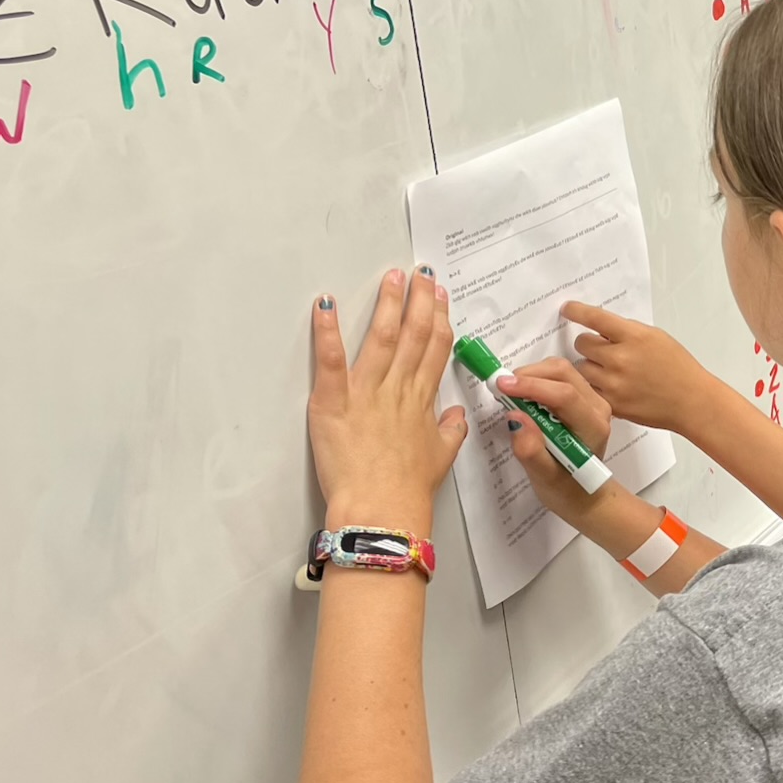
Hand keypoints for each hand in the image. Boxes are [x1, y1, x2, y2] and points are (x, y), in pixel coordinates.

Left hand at [308, 268, 466, 533]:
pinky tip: (326, 304)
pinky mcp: (334, 401)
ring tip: (391, 277)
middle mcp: (398, 389)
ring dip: (386, 304)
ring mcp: (367, 392)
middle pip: (412, 335)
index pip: (434, 350)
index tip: (440, 297)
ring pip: (380, 338)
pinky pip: (330, 360)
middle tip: (421, 274)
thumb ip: (450, 431)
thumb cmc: (409, 489)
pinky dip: (327, 331)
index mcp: (421, 401)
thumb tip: (455, 414)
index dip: (438, 319)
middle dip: (418, 300)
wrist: (383, 509)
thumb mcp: (440, 458)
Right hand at [500, 358, 614, 526]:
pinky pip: (560, 376)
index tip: (500, 385)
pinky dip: (537, 378)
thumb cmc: (566, 489)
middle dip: (528, 374)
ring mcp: (593, 399)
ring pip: (561, 370)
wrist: (584, 494)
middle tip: (500, 388)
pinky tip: (522, 394)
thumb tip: (515, 417)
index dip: (531, 386)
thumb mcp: (545, 478)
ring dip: (532, 374)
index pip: (564, 395)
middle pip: (563, 373)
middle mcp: (598, 407)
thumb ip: (531, 451)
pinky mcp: (583, 397)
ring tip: (509, 392)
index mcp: (593, 427)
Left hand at [563, 301, 712, 434]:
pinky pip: (588, 389)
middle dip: (589, 344)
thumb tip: (600, 328)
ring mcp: (613, 383)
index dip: (576, 311)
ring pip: (580, 367)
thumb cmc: (678, 367)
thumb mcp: (656, 337)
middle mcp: (620, 358)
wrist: (691, 401)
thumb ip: (627, 332)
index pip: (595, 317)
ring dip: (590, 366)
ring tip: (610, 371)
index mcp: (634, 336)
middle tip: (602, 349)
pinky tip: (612, 387)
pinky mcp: (611, 404)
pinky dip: (595, 386)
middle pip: (581, 343)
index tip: (567, 309)